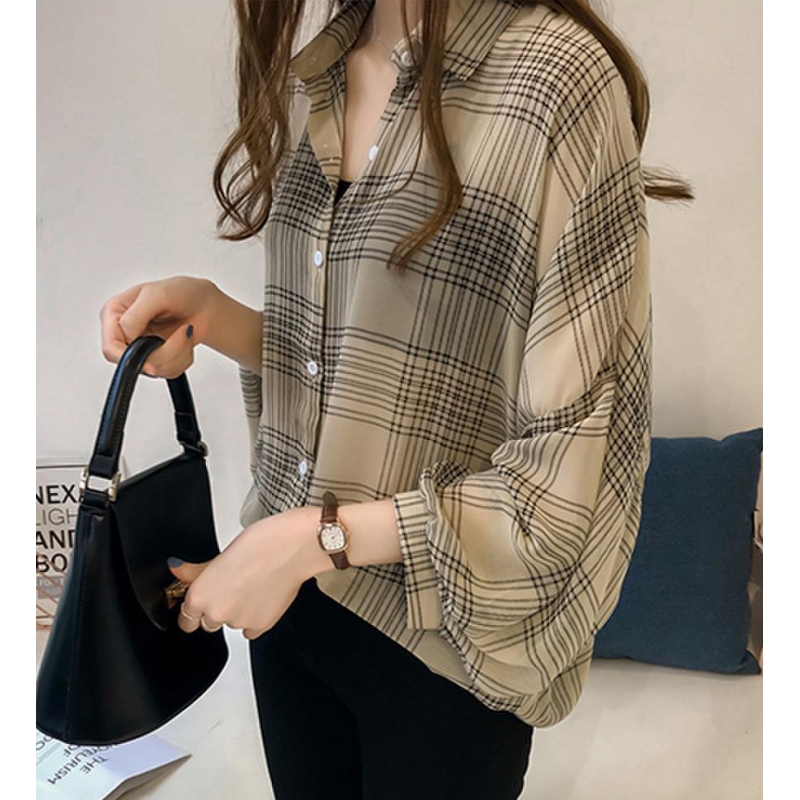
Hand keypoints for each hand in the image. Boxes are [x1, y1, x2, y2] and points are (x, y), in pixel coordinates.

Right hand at [99, 276, 217, 377]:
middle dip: (165, 353)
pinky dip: (184, 359)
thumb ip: (136, 314)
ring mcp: (142, 348)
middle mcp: (125, 333)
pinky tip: (184, 341)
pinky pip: (169, 372)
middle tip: (181, 333)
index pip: (110, 348)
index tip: (152, 364)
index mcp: (115, 314)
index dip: (130, 359)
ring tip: (184, 332)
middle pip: (136, 363)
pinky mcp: (158, 359)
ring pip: (156, 370)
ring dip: (178, 354)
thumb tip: (126, 335)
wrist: (205, 304)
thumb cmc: (182, 292)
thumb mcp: (157, 294)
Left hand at [168, 505, 320, 639]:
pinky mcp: (261, 626)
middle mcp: (216, 612)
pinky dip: (256, 618)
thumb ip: (196, 570)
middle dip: (218, 608)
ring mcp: (238, 622)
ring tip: (253, 587)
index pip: (186, 618)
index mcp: (200, 594)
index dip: (195, 609)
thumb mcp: (221, 552)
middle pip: (208, 622)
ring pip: (232, 623)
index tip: (203, 603)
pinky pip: (251, 629)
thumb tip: (178, 570)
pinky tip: (263, 597)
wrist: (293, 548)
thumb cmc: (261, 543)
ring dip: (239, 611)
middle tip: (234, 587)